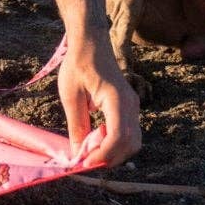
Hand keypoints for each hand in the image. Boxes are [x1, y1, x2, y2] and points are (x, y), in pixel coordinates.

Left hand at [58, 31, 141, 166]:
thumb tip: (77, 154)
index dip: (103, 155)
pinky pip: (129, 133)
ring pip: (133, 142)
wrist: (91, 42)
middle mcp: (131, 104)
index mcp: (117, 99)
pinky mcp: (130, 107)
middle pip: (130, 144)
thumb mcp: (71, 95)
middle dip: (109, 158)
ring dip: (113, 153)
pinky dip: (115, 143)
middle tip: (85, 159)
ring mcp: (133, 106)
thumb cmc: (78, 63)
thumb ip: (76, 125)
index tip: (84, 162)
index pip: (119, 137)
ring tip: (90, 150)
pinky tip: (95, 139)